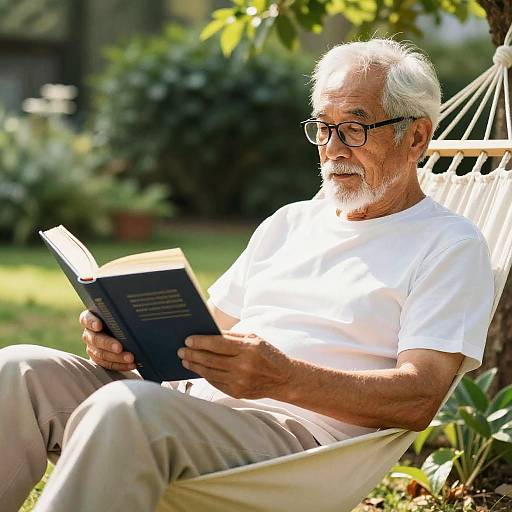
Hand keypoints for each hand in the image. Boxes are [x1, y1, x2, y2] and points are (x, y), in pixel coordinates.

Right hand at [79, 310, 135, 370]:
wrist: (124, 333)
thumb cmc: (124, 319)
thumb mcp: (121, 315)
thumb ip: (122, 314)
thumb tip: (134, 311)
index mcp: (91, 319)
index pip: (86, 319)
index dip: (91, 322)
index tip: (99, 326)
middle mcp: (90, 333)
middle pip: (95, 339)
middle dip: (108, 344)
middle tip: (119, 347)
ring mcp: (93, 348)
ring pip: (101, 354)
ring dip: (117, 357)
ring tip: (130, 358)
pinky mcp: (99, 360)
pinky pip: (108, 364)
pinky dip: (120, 365)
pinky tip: (131, 365)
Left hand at [177, 330, 293, 399]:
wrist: (284, 379)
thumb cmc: (267, 354)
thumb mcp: (254, 339)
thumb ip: (232, 336)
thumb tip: (209, 333)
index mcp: (248, 349)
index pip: (218, 344)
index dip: (200, 341)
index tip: (188, 340)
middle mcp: (243, 366)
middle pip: (210, 359)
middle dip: (193, 354)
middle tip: (181, 350)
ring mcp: (239, 381)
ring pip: (210, 372)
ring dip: (195, 365)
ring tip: (186, 360)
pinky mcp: (237, 392)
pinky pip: (215, 383)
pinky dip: (205, 375)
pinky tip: (199, 369)